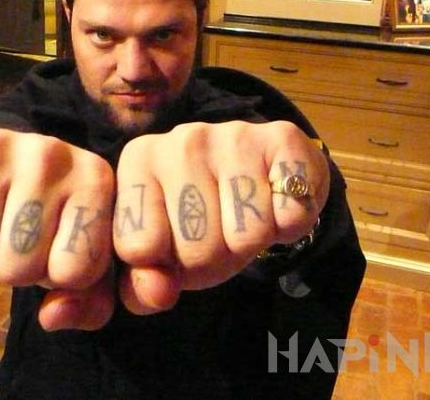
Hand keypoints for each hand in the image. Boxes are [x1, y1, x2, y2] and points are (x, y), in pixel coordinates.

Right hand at [0, 128, 115, 329]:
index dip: (59, 277)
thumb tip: (50, 316)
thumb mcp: (90, 258)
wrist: (21, 155)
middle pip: (14, 268)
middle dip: (15, 267)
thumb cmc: (59, 218)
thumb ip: (89, 304)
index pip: (72, 273)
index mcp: (95, 180)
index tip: (59, 248)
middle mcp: (50, 154)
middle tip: (19, 234)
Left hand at [112, 120, 328, 314]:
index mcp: (139, 161)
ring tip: (244, 220)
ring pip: (247, 236)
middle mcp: (181, 140)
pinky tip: (277, 206)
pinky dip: (290, 227)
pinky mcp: (283, 138)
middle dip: (212, 260)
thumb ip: (141, 286)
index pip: (140, 246)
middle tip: (218, 235)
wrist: (263, 178)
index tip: (173, 247)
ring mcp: (233, 135)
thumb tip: (157, 293)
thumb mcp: (159, 255)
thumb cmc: (199, 220)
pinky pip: (291, 215)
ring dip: (251, 244)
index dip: (165, 265)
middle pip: (197, 247)